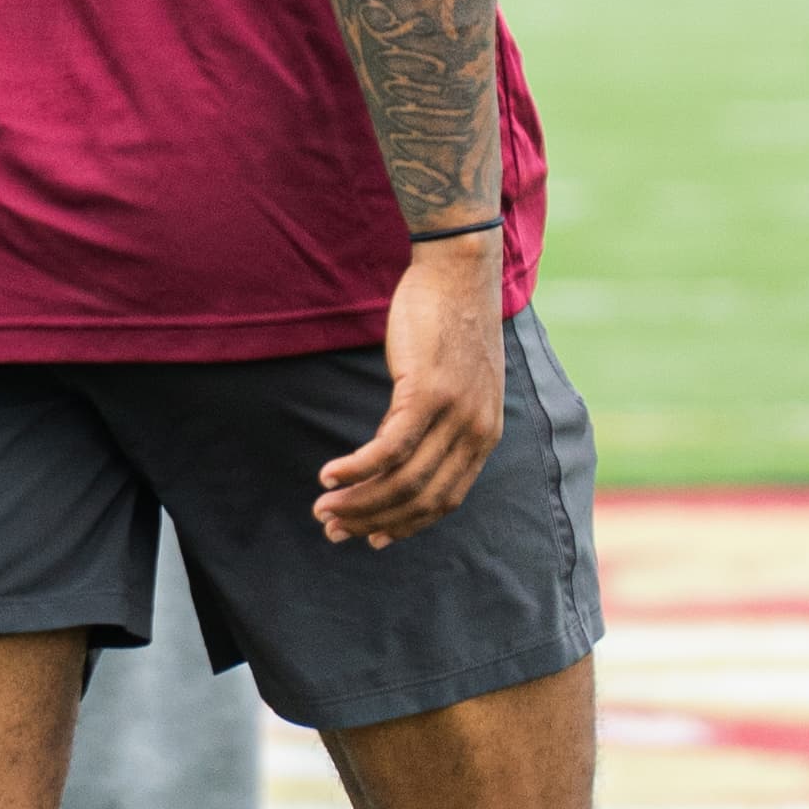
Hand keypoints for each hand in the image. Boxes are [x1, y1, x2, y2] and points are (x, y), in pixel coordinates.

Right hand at [315, 234, 506, 548]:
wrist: (459, 270)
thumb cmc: (450, 321)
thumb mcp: (456, 382)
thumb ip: (438, 421)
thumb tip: (399, 450)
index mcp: (485, 435)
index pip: (444, 501)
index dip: (405, 525)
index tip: (372, 538)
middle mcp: (475, 432)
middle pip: (420, 499)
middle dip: (373, 521)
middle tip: (333, 529)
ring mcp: (454, 415)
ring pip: (402, 480)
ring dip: (358, 501)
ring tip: (323, 508)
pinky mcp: (427, 393)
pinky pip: (387, 448)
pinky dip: (356, 469)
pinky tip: (329, 475)